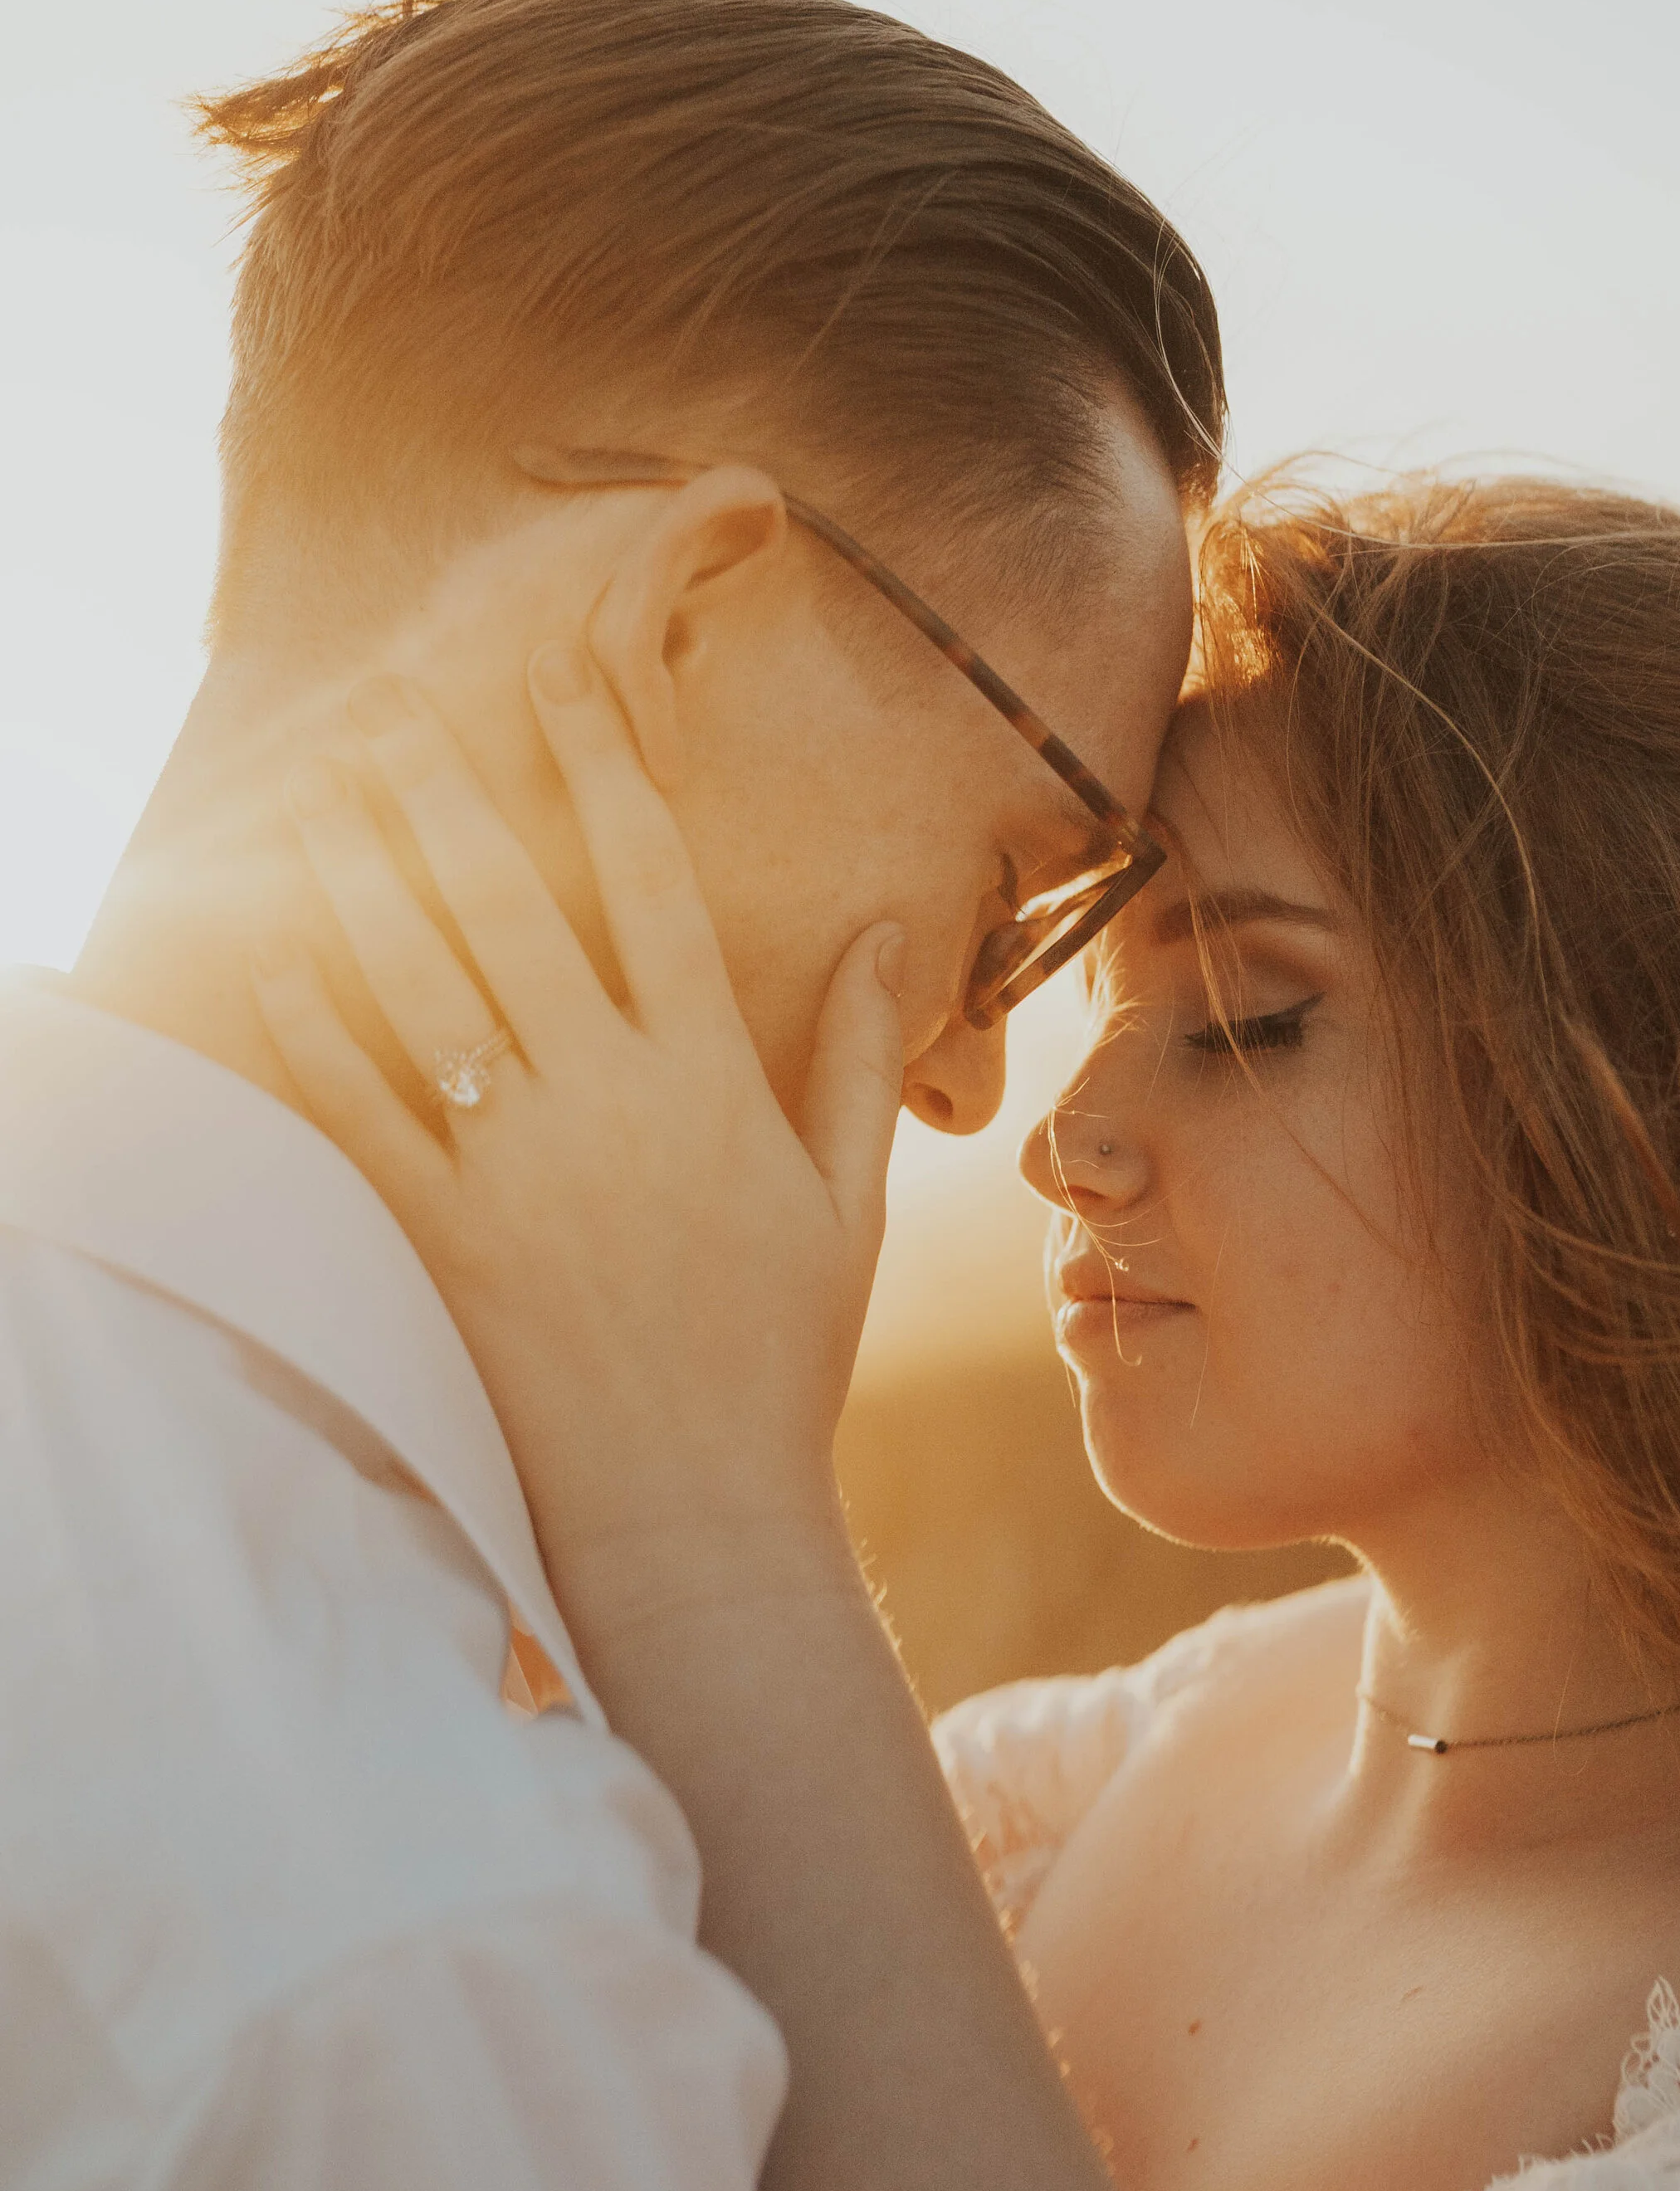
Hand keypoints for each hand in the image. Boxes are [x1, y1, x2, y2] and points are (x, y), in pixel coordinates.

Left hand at [253, 643, 906, 1609]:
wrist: (694, 1513)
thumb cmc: (782, 1355)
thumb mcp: (848, 1199)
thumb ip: (864, 1053)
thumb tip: (891, 926)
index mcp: (711, 1076)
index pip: (649, 879)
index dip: (601, 764)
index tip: (560, 677)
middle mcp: (608, 1099)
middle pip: (510, 905)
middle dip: (447, 792)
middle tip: (396, 707)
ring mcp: (516, 1166)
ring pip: (420, 986)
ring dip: (365, 876)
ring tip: (325, 791)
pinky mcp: (442, 1237)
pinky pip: (360, 1110)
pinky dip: (312, 1027)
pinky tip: (276, 952)